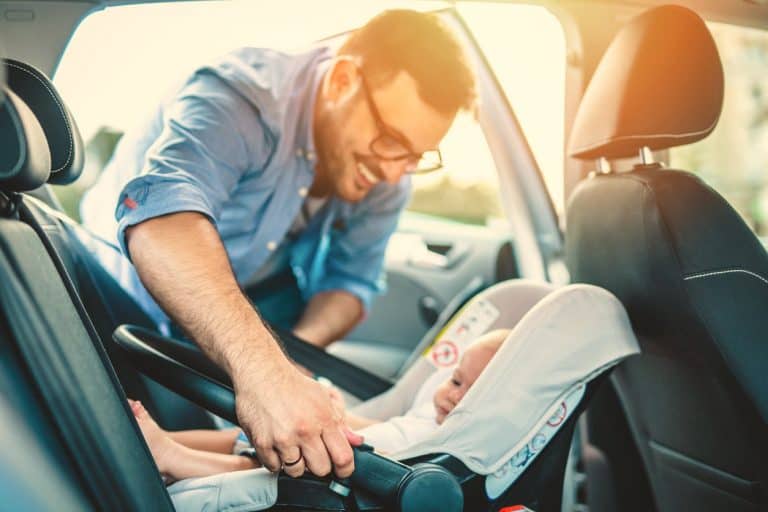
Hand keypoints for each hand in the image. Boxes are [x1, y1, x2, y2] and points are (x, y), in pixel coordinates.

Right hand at [233, 359, 361, 478]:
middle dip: (319, 465)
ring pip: (297, 471)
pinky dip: (276, 460)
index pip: (343, 457)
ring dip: (296, 463)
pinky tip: (277, 445)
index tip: (341, 470)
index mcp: (324, 419)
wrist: (262, 372)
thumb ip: (341, 422)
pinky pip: (274, 467)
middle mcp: (305, 430)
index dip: (345, 469)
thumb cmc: (293, 385)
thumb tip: (357, 442)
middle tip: (312, 453)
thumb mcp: (323, 397)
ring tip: (292, 446)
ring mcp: (283, 438)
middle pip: (321, 469)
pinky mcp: (263, 443)